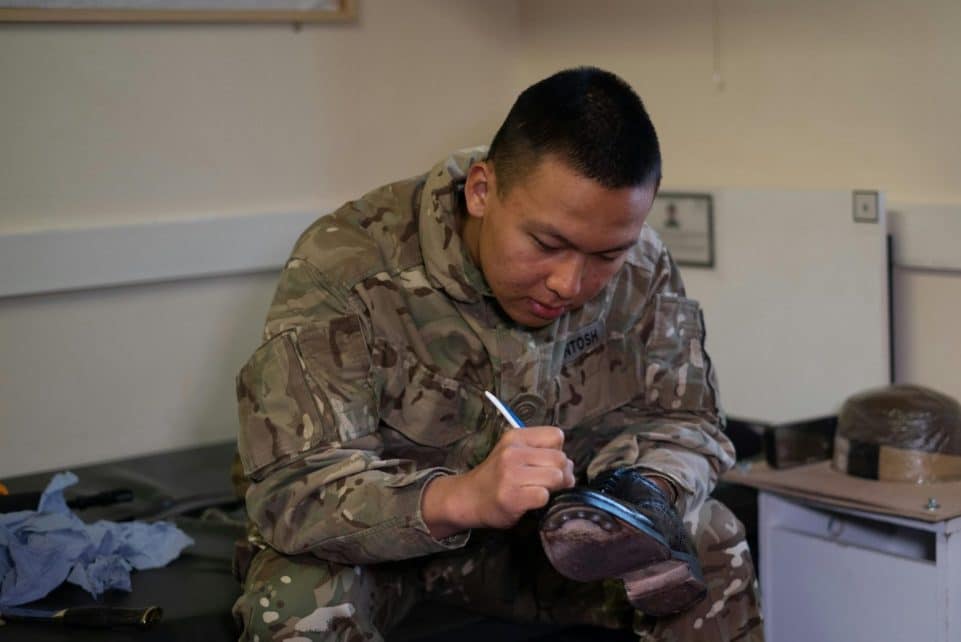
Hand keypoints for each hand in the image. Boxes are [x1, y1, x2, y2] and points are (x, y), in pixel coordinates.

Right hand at [422, 426, 574, 538]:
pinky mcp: (512, 496)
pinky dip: (542, 502)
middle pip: (560, 458)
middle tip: (550, 484)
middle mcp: (513, 452)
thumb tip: (570, 468)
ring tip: (539, 491)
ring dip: (553, 489)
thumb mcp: (514, 453)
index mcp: (516, 437)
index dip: (558, 451)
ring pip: (556, 477)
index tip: (547, 464)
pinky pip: (544, 496)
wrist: (468, 498)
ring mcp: (511, 474)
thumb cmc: (496, 477)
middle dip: (562, 474)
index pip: (556, 436)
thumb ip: (541, 453)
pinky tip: (529, 502)